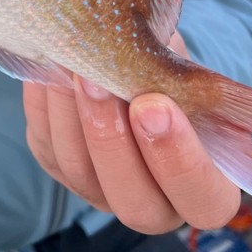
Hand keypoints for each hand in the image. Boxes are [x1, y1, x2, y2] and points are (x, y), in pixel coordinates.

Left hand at [22, 34, 240, 232]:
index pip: (201, 197)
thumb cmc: (170, 73)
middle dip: (113, 140)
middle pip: (133, 203)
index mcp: (205, 190)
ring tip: (71, 66)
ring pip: (80, 172)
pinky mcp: (58, 167)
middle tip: (101, 83)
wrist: (127, 67)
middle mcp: (154, 207)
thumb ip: (175, 69)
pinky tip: (49, 64)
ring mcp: (100, 192)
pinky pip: (46, 145)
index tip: (156, 105)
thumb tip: (149, 44)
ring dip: (72, 116)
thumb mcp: (183, 68)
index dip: (180, 158)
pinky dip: (45, 104)